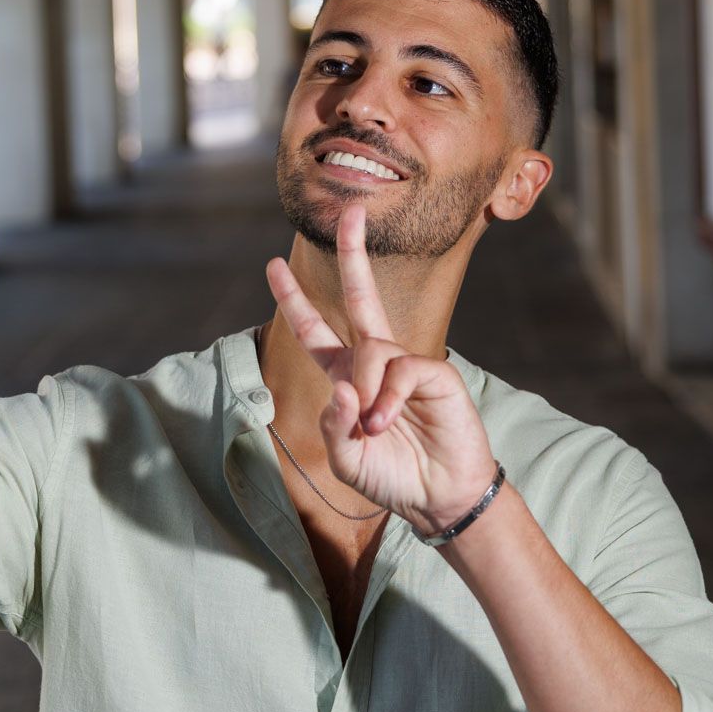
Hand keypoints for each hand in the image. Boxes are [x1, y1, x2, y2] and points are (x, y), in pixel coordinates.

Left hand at [265, 204, 498, 534]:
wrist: (440, 498)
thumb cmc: (393, 478)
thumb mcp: (346, 459)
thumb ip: (333, 425)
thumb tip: (345, 387)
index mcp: (348, 377)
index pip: (315, 331)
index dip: (295, 299)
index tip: (273, 265)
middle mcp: (376, 362)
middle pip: (360, 297)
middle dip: (353, 254)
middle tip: (350, 213)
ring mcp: (406, 365)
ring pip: (372, 349)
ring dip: (367, 390)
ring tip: (376, 429)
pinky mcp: (435, 374)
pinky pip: (401, 369)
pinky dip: (389, 397)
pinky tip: (387, 422)